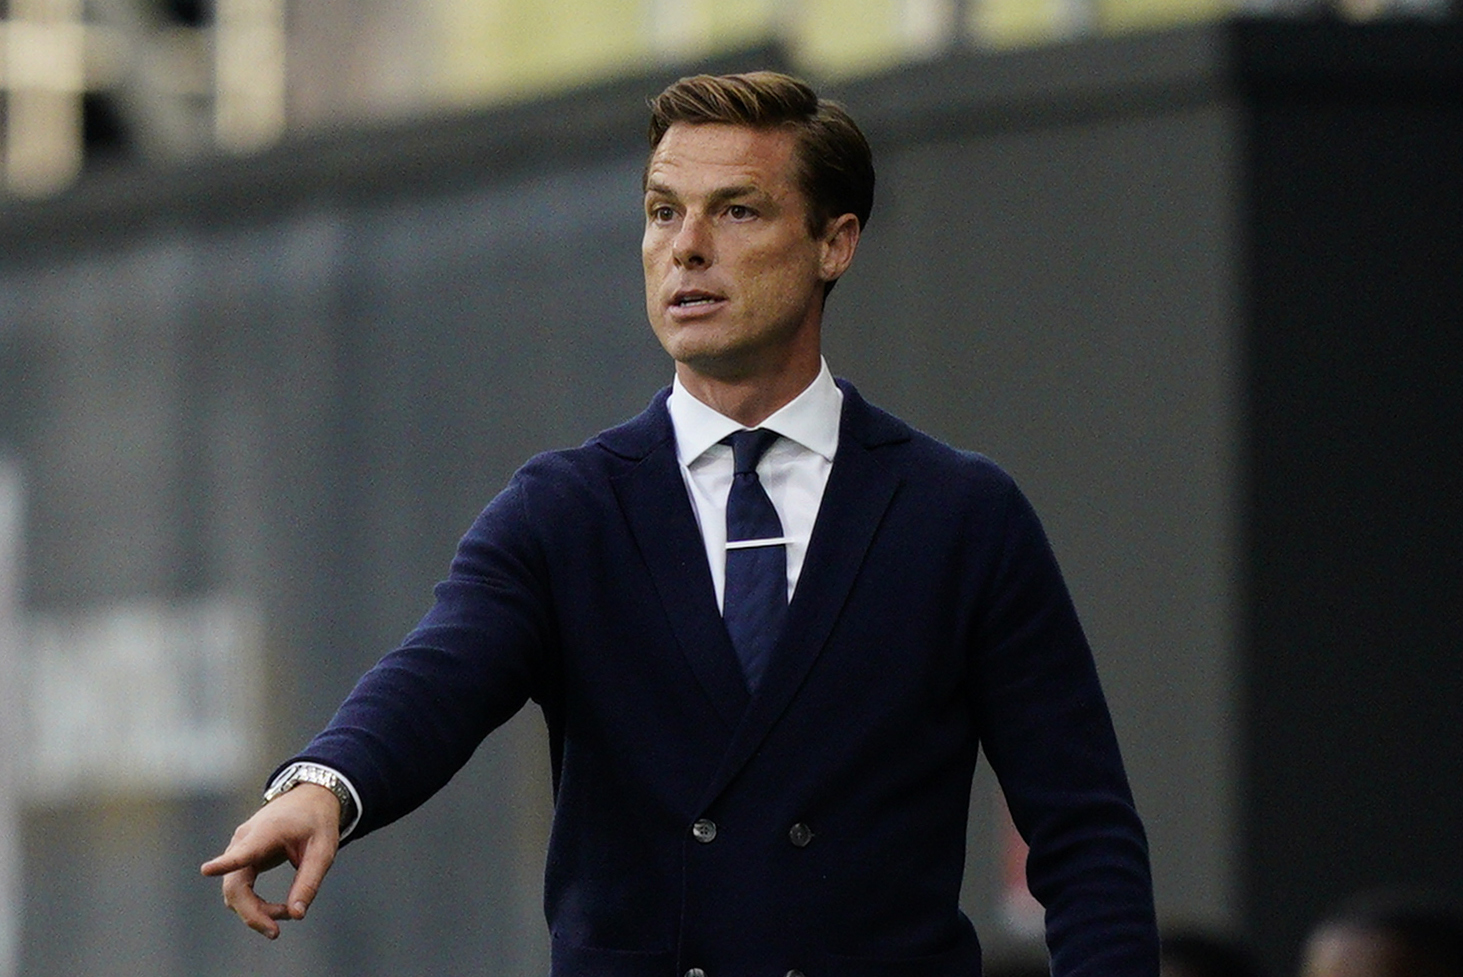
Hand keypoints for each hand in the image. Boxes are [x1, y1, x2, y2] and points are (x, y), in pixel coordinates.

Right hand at [200, 783, 340, 938]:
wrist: (308, 799)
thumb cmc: (317, 822)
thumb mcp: (324, 850)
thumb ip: (309, 882)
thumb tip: (296, 915)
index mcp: (267, 832)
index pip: (243, 851)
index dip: (225, 864)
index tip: (207, 870)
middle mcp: (244, 840)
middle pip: (235, 886)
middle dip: (253, 913)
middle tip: (276, 931)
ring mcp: (238, 848)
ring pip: (234, 892)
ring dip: (255, 910)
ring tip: (287, 913)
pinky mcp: (240, 857)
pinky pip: (238, 888)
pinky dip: (254, 904)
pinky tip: (277, 909)